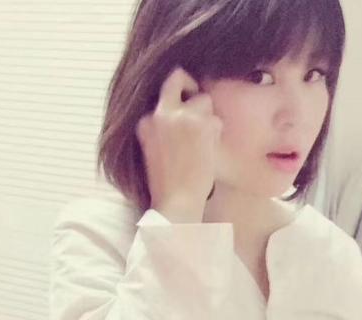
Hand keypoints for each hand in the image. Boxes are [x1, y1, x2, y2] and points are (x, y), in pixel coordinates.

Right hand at [135, 66, 221, 215]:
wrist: (176, 201)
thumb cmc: (166, 184)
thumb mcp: (151, 150)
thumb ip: (159, 127)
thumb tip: (174, 111)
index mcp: (145, 122)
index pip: (161, 90)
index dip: (177, 93)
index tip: (183, 103)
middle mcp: (161, 113)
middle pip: (179, 77)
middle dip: (190, 85)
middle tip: (197, 108)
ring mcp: (182, 116)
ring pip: (204, 100)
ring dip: (206, 118)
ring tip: (200, 145)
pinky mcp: (202, 123)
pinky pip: (216, 120)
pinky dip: (215, 135)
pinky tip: (206, 153)